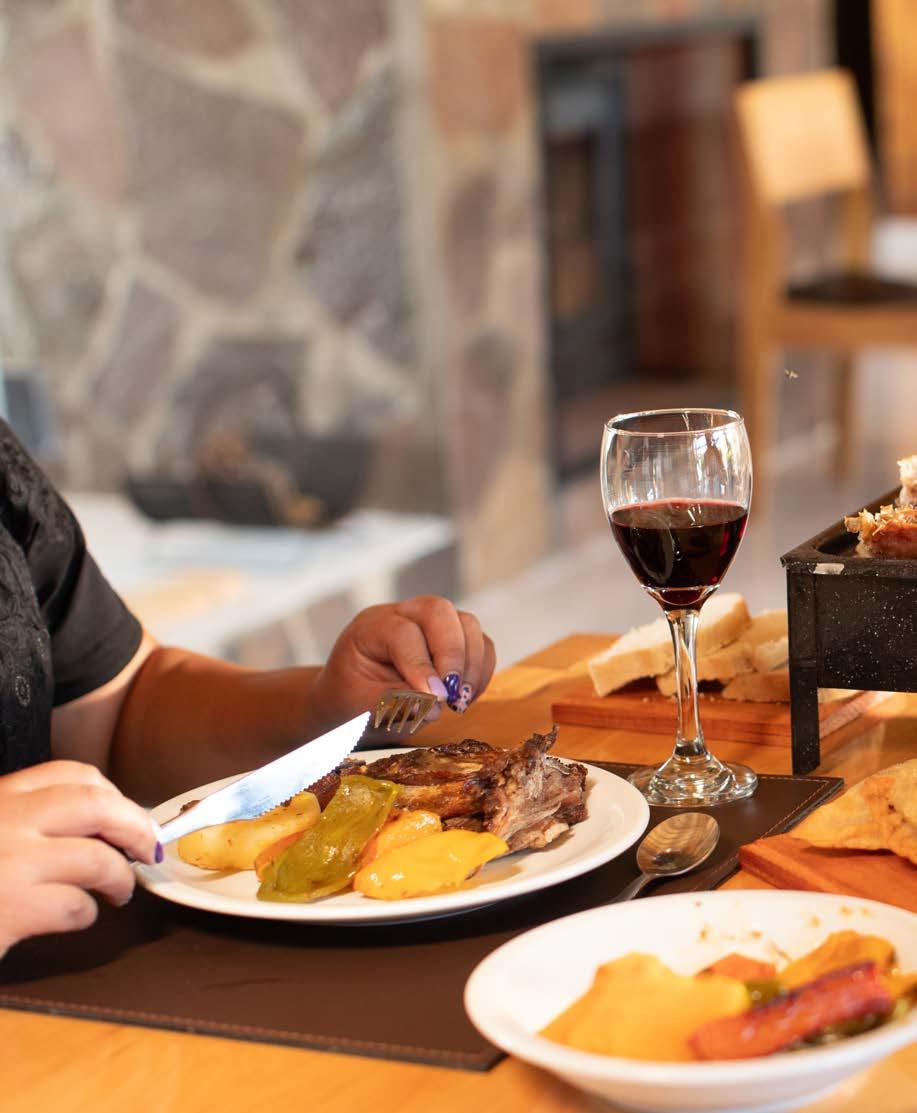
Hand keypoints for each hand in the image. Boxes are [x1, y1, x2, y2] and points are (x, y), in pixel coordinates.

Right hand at [0, 761, 159, 958]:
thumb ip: (16, 820)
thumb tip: (84, 828)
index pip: (68, 774)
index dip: (110, 792)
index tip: (125, 810)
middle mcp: (3, 819)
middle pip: (95, 804)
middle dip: (134, 823)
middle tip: (147, 846)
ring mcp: (7, 863)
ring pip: (96, 856)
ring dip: (119, 874)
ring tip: (121, 890)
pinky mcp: (8, 909)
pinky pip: (73, 904)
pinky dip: (88, 912)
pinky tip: (82, 917)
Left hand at [312, 595, 496, 725]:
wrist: (352, 701)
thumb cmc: (352, 700)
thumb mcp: (361, 705)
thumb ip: (395, 702)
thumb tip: (435, 703)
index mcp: (372, 627)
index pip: (403, 633)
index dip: (421, 666)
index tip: (435, 699)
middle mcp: (403, 615)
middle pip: (439, 611)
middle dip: (453, 653)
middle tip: (452, 694)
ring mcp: (431, 624)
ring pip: (466, 624)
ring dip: (471, 664)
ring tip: (460, 701)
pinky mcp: (454, 639)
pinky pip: (481, 644)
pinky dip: (481, 671)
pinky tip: (465, 698)